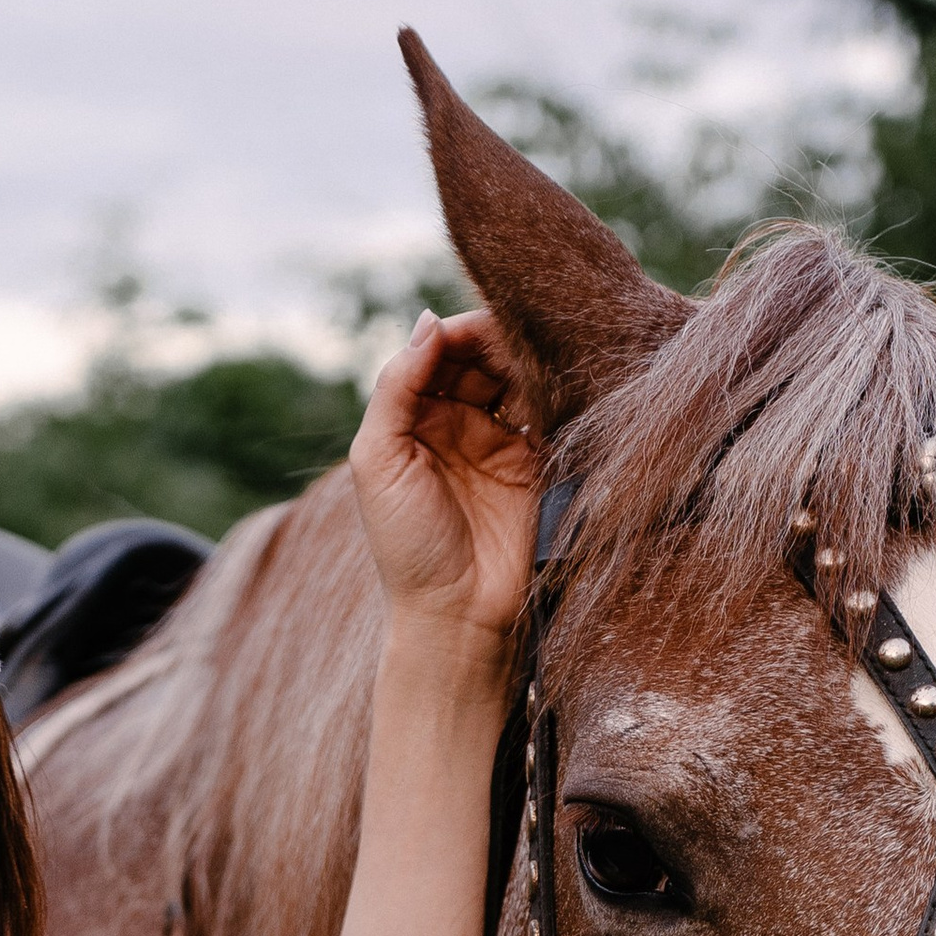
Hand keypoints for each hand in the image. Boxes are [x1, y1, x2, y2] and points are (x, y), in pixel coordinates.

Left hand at [347, 307, 540, 652]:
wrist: (457, 614)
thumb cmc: (406, 546)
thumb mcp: (378, 461)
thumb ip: (396, 387)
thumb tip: (428, 320)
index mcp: (410, 418)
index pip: (437, 352)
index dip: (455, 333)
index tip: (472, 329)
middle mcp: (454, 422)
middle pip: (481, 356)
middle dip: (497, 339)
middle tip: (516, 335)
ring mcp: (498, 440)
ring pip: (517, 376)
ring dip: (528, 358)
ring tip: (539, 353)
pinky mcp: (535, 461)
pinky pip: (548, 409)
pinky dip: (553, 388)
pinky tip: (558, 378)